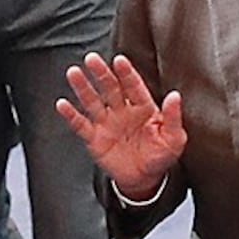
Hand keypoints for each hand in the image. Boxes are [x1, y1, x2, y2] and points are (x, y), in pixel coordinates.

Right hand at [55, 53, 188, 199]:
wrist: (144, 179)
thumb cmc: (160, 156)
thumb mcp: (174, 139)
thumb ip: (173, 117)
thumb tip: (175, 96)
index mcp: (142, 107)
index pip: (133, 86)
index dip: (126, 73)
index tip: (120, 60)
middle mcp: (122, 111)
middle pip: (110, 88)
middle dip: (101, 73)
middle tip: (92, 59)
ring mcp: (107, 123)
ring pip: (92, 101)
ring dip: (82, 87)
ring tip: (73, 73)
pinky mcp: (94, 138)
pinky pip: (80, 125)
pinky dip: (70, 115)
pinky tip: (62, 104)